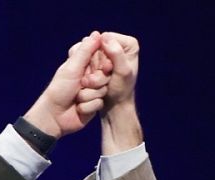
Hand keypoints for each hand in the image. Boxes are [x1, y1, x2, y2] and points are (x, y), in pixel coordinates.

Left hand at [24, 32, 110, 138]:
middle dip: (95, 81)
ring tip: (77, 97)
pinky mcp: (94, 103)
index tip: (95, 68)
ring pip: (104, 89)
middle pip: (105, 74)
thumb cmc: (60, 89)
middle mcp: (89, 75)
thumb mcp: (73, 67)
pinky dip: (88, 106)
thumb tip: (97, 33)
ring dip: (89, 95)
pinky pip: (100, 102)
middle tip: (82, 84)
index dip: (101, 64)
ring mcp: (92, 90)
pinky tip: (79, 108)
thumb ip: (86, 51)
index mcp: (83, 64)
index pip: (102, 58)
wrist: (54, 116)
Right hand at [95, 32, 142, 154]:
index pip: (104, 38)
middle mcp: (119, 45)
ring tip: (100, 80)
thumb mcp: (122, 73)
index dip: (101, 55)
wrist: (115, 106)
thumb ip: (117, 54)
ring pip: (88, 54)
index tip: (108, 70)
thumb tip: (105, 37)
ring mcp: (107, 53)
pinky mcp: (98, 60)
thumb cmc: (121, 91)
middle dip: (96, 63)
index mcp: (129, 43)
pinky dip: (86, 70)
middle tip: (105, 77)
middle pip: (96, 46)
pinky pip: (84, 61)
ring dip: (90, 68)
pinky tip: (91, 80)